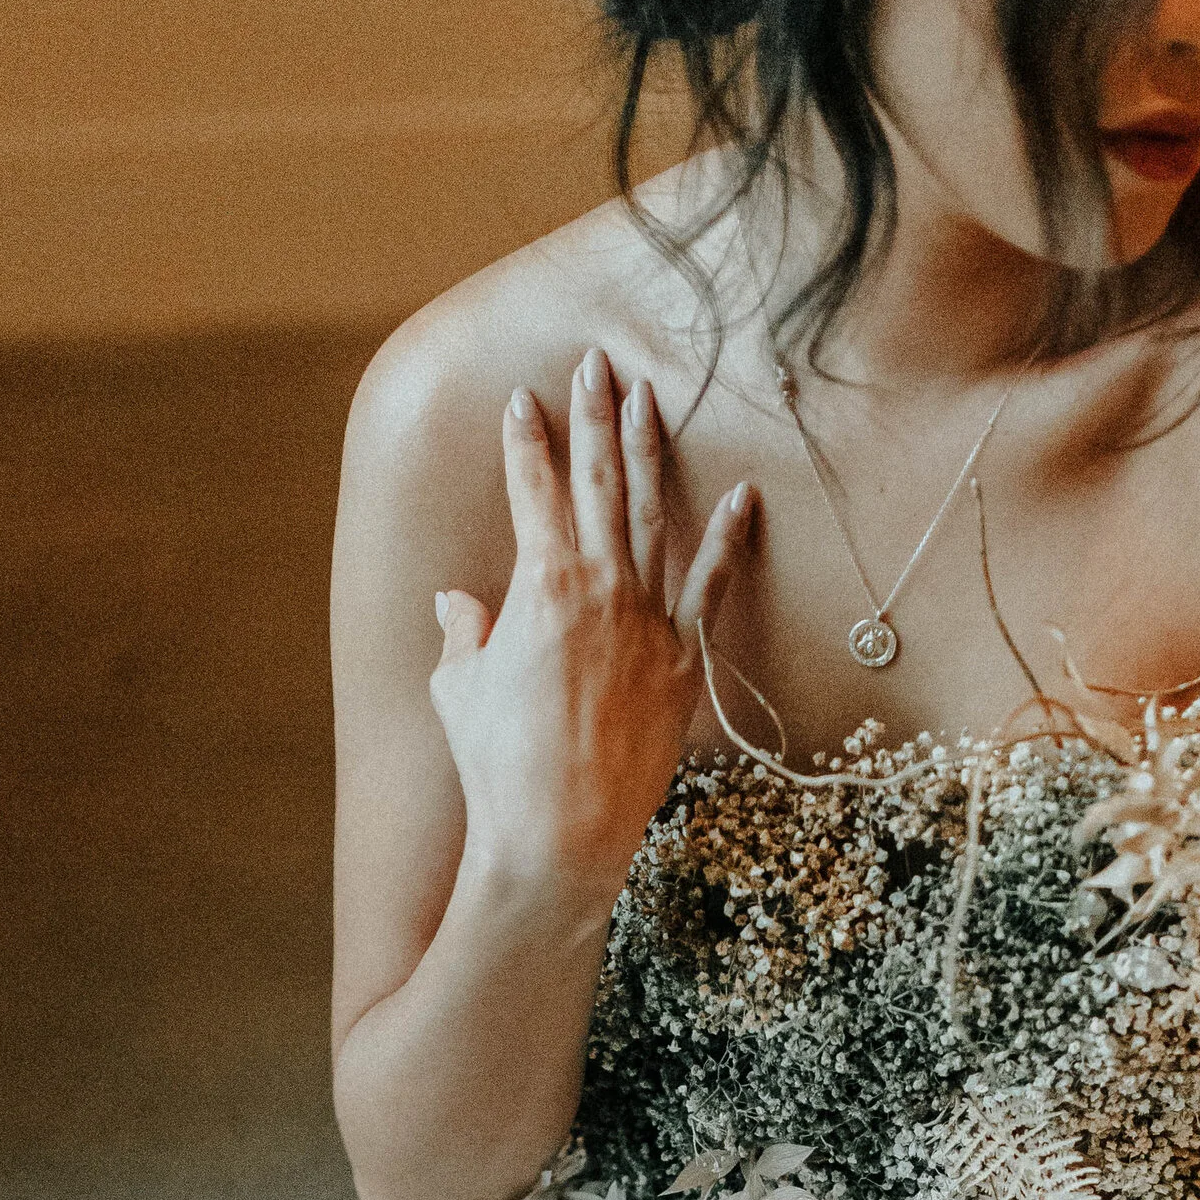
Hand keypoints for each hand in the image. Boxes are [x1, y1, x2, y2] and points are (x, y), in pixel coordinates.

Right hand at [429, 347, 757, 918]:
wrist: (559, 836)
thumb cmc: (497, 768)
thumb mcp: (458, 691)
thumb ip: (463, 634)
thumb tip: (458, 603)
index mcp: (542, 586)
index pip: (530, 491)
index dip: (524, 442)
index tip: (522, 401)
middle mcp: (602, 590)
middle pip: (598, 483)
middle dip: (594, 416)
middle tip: (596, 363)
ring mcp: (649, 623)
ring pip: (653, 518)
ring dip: (650, 454)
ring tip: (650, 398)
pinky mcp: (683, 664)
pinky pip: (710, 589)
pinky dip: (727, 541)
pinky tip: (742, 495)